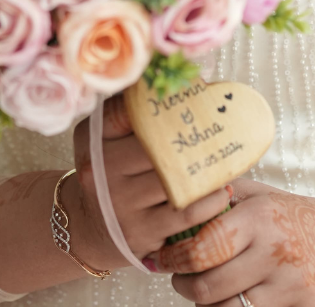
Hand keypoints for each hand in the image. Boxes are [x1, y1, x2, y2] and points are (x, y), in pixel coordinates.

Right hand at [67, 93, 235, 271]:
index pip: (128, 110)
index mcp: (93, 139)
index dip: (163, 101)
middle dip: (193, 134)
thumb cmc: (109, 172)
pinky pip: (186, 212)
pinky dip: (210, 200)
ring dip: (208, 169)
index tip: (194, 93)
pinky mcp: (139, 233)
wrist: (87, 227)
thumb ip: (133, 111)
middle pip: (159, 144)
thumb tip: (190, 80)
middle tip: (224, 125)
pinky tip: (221, 190)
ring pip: (177, 178)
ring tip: (226, 157)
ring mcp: (119, 204)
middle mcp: (100, 170)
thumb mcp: (106, 139)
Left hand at [144, 177, 314, 306]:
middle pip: (207, 287)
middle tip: (181, 278)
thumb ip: (224, 198)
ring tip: (209, 292)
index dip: (174, 258)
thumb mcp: (265, 196)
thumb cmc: (301, 217)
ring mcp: (292, 288)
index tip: (164, 259)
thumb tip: (176, 206)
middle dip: (184, 286)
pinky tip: (238, 302)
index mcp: (261, 217)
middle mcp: (275, 251)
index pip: (200, 246)